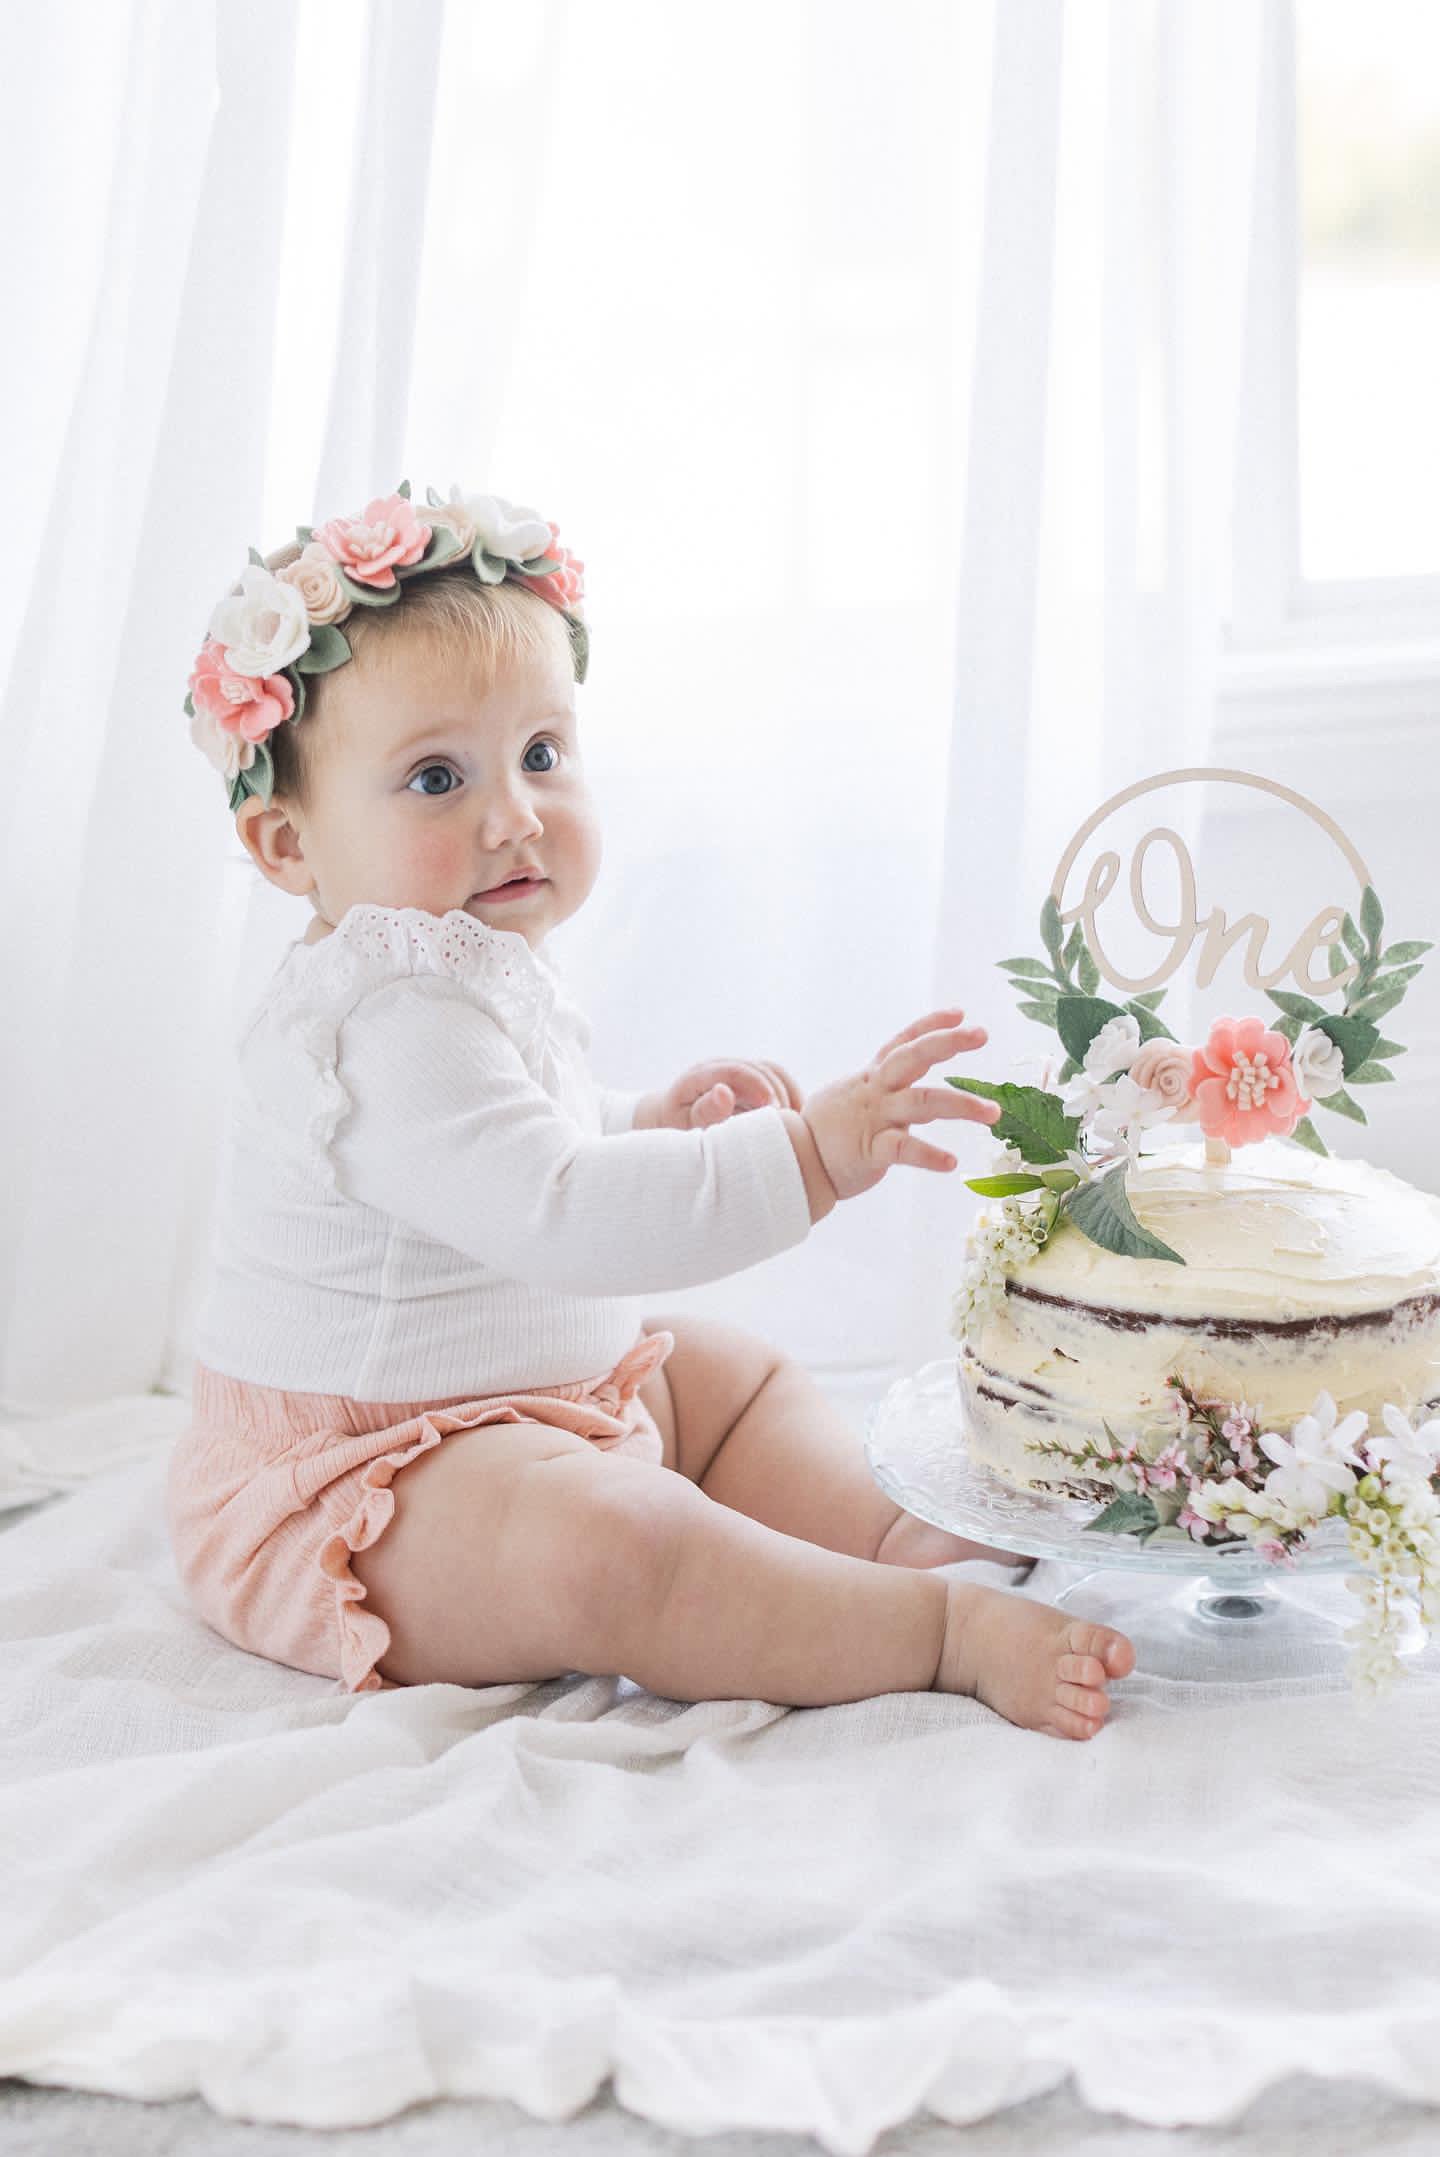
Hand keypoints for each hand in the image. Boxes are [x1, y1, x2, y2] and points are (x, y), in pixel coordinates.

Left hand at [641, 1057, 804, 1131]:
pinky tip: (796, 1120)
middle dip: (777, 1094)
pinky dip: (791, 1097)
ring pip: (774, 1072)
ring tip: (794, 1123)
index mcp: (701, 1074)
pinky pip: (779, 1080)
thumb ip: (704, 1112)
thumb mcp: (684, 1125)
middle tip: (786, 1123)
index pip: (735, 1070)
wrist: (676, 1122)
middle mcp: (722, 1066)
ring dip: (788, 1095)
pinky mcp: (753, 1080)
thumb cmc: (679, 1129)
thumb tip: (724, 1092)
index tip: (773, 1109)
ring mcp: (739, 1071)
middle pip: (760, 1069)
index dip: (757, 1086)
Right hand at [799, 1007, 1001, 1201]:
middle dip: (948, 1043)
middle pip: (913, 1057)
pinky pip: (903, 1150)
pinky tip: (951, 1163)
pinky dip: (929, 1156)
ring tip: (992, 1114)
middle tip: (982, 1034)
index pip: (903, 1042)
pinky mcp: (870, 1150)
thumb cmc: (829, 1129)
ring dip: (961, 1106)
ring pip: (922, 1103)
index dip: (930, 1025)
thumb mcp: (853, 1094)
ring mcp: (874, 1119)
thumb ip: (883, 1082)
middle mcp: (876, 1091)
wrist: (795, 1162)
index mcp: (873, 1077)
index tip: (960, 1013)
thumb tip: (910, 1068)